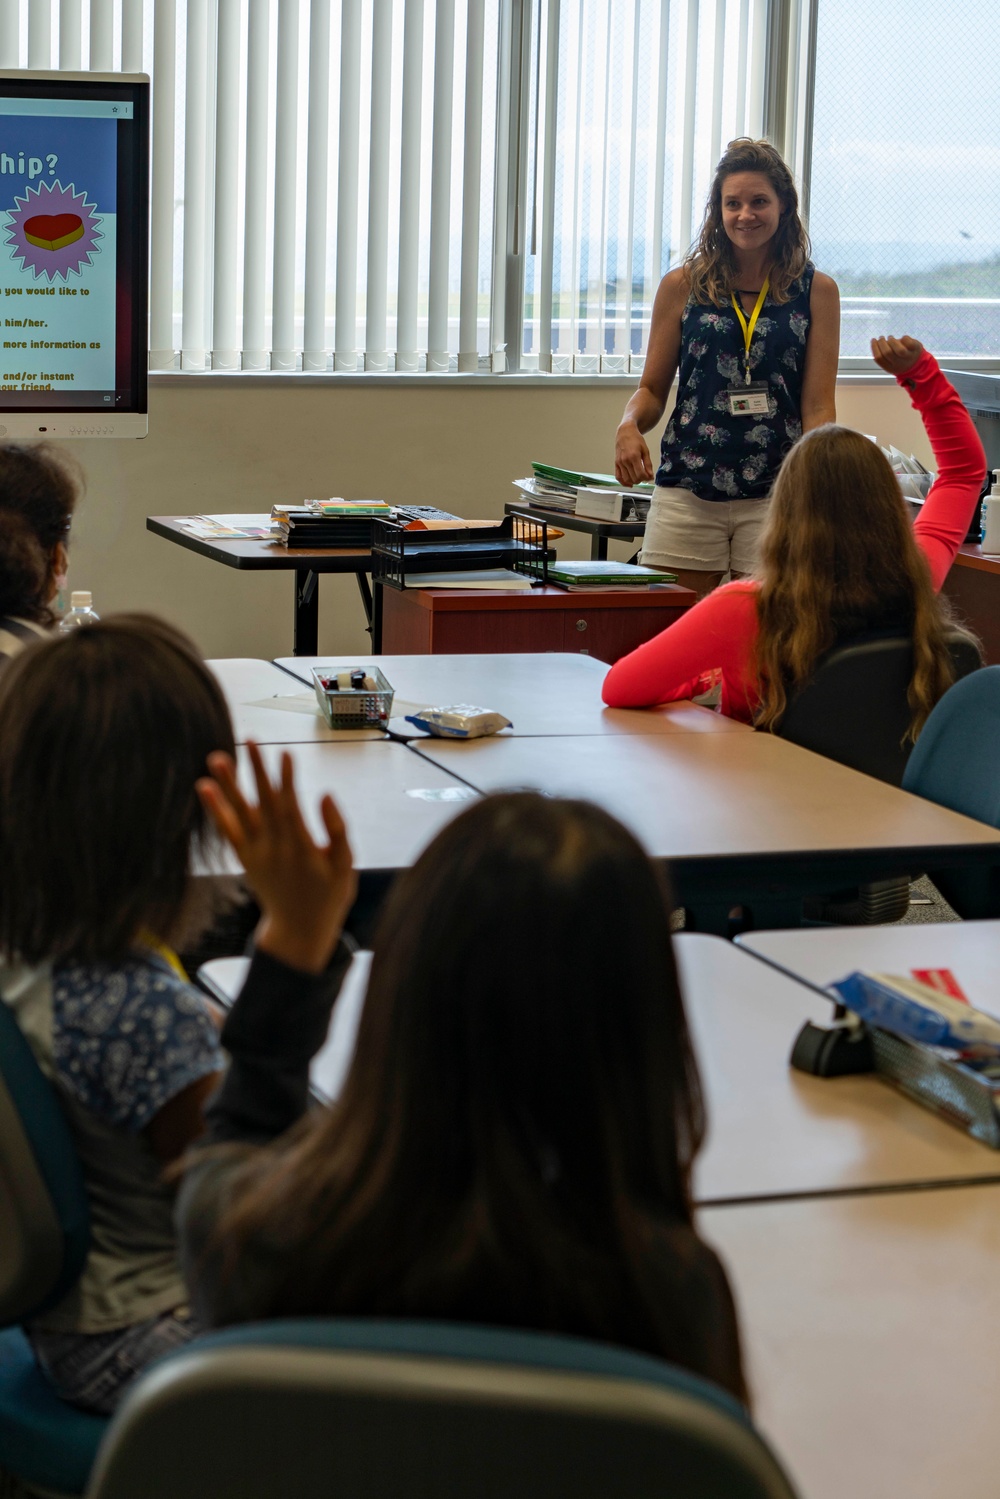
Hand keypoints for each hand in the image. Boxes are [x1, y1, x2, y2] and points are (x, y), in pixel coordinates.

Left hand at [197, 742, 356, 973]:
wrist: (298, 930)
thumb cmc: (328, 895)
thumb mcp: (346, 866)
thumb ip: (337, 831)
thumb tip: (325, 795)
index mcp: (302, 848)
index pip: (291, 807)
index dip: (287, 780)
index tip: (285, 752)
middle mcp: (275, 848)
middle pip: (264, 802)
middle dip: (257, 770)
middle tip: (249, 739)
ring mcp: (257, 853)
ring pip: (241, 813)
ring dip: (228, 785)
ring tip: (216, 757)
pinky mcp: (245, 858)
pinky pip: (227, 831)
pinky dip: (215, 809)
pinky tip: (204, 788)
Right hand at [615, 421, 653, 486]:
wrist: (625, 433)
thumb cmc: (636, 439)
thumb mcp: (645, 450)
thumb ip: (648, 464)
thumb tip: (650, 476)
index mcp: (634, 457)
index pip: (641, 474)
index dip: (647, 478)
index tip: (650, 476)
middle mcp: (625, 461)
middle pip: (634, 478)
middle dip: (641, 480)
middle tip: (645, 476)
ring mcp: (620, 463)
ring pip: (626, 479)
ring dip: (634, 481)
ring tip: (638, 478)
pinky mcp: (616, 464)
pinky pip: (618, 477)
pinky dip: (623, 482)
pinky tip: (629, 483)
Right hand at [871, 335, 924, 375]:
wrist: (919, 364)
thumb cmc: (900, 360)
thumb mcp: (890, 362)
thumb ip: (883, 355)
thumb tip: (877, 342)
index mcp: (890, 368)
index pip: (879, 358)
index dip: (874, 347)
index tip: (873, 340)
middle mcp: (899, 364)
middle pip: (887, 352)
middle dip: (882, 342)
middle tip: (881, 337)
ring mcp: (908, 357)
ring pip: (898, 349)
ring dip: (892, 340)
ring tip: (890, 337)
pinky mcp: (915, 349)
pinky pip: (907, 341)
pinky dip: (903, 338)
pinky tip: (902, 339)